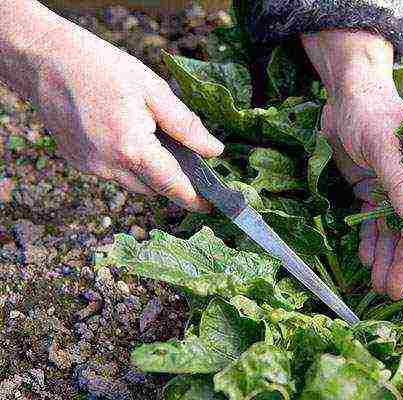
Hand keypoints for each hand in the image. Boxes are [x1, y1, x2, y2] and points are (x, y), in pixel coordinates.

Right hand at [15, 10, 222, 210]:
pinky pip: (113, 172)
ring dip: (149, 170)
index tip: (210, 205)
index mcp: (133, 149)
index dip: (194, 199)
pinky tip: (124, 133)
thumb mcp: (154, 90)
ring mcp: (91, 167)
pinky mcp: (79, 162)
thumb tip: (213, 150)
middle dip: (172, 178)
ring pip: (133, 182)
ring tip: (151, 136)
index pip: (173, 186)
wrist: (45, 61)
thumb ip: (186, 125)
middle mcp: (109, 166)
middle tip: (186, 155)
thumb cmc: (101, 68)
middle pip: (155, 188)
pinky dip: (127, 162)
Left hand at [302, 31, 402, 299]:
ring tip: (379, 287)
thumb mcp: (386, 143)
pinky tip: (365, 259)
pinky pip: (371, 220)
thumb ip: (401, 179)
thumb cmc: (371, 112)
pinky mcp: (370, 188)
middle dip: (400, 263)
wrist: (344, 95)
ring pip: (389, 230)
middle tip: (393, 294)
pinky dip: (368, 239)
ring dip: (384, 258)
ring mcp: (390, 188)